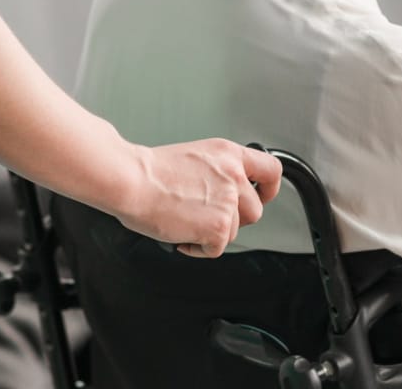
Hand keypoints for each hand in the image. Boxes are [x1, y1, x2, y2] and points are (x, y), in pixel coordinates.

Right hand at [115, 139, 281, 257]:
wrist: (132, 180)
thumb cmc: (150, 171)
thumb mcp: (195, 157)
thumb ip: (218, 173)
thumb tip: (224, 195)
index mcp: (226, 153)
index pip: (270, 169)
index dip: (269, 188)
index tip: (261, 195)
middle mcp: (233, 174)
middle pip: (254, 210)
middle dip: (233, 219)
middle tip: (206, 215)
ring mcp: (229, 201)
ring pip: (234, 231)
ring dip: (212, 233)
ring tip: (186, 221)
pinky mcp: (219, 226)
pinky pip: (216, 249)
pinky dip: (198, 248)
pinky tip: (181, 233)